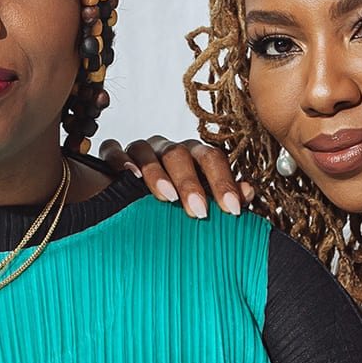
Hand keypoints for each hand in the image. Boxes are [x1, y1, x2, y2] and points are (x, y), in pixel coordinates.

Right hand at [96, 135, 249, 218]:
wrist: (143, 213)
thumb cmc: (181, 207)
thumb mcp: (207, 204)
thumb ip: (228, 198)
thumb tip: (248, 193)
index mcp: (195, 157)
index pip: (212, 159)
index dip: (224, 182)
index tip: (233, 210)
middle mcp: (170, 150)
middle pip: (180, 154)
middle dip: (191, 183)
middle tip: (200, 211)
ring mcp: (142, 151)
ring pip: (147, 151)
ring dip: (157, 174)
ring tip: (167, 198)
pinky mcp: (115, 156)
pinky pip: (113, 149)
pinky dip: (120, 159)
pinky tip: (129, 176)